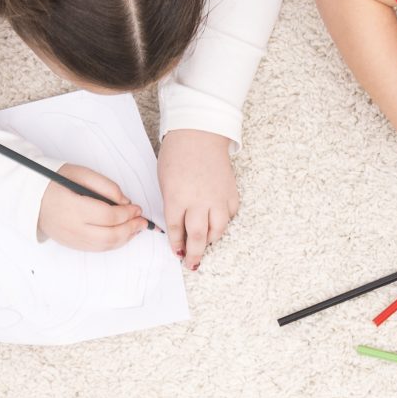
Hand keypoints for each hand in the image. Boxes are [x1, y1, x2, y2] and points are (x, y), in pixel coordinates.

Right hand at [33, 162, 146, 249]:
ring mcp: (72, 240)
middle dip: (130, 229)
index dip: (127, 214)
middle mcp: (72, 228)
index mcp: (73, 208)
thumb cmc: (55, 182)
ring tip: (136, 228)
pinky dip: (113, 243)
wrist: (31, 198)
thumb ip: (105, 185)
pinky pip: (97, 249)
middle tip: (142, 221)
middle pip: (110, 236)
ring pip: (105, 246)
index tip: (137, 208)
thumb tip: (125, 202)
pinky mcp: (72, 245)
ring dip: (125, 238)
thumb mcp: (80, 173)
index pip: (108, 217)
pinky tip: (122, 234)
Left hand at [158, 129, 238, 270]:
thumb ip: (172, 204)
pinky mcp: (231, 194)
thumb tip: (178, 226)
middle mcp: (199, 201)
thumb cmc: (178, 155)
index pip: (176, 229)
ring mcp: (217, 198)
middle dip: (194, 254)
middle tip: (192, 264)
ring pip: (217, 230)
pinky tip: (216, 223)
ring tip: (204, 244)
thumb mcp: (165, 180)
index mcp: (177, 197)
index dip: (176, 244)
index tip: (177, 252)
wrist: (200, 133)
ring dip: (210, 240)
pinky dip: (222, 223)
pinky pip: (228, 216)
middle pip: (197, 236)